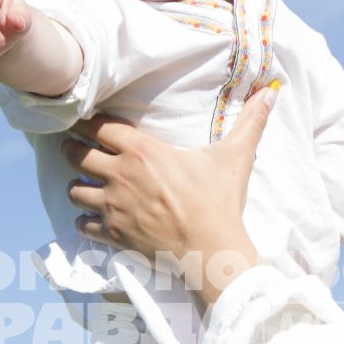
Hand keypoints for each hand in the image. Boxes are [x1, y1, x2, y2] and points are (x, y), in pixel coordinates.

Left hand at [62, 86, 274, 307]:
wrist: (211, 250)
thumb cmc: (219, 201)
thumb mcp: (234, 156)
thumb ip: (250, 122)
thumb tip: (270, 94)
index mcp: (142, 151)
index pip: (99, 126)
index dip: (88, 122)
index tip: (85, 122)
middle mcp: (120, 175)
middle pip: (76, 154)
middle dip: (73, 150)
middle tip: (75, 150)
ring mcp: (113, 206)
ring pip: (73, 190)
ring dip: (76, 186)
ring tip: (84, 185)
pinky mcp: (113, 234)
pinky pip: (83, 225)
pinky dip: (84, 221)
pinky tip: (91, 219)